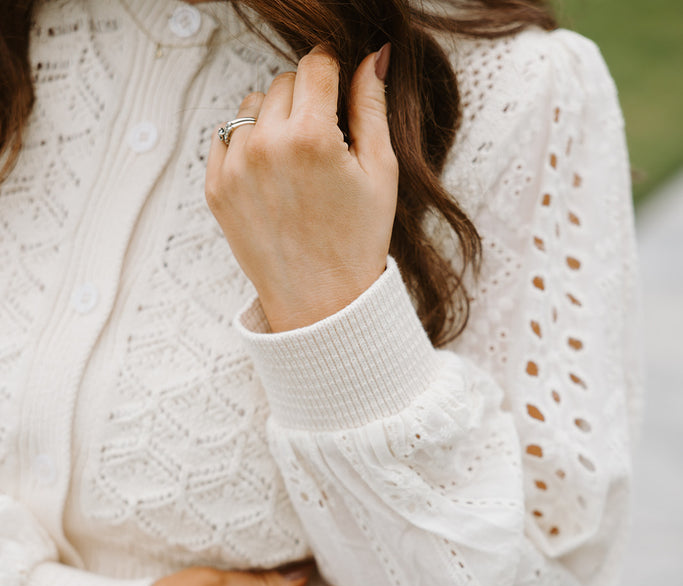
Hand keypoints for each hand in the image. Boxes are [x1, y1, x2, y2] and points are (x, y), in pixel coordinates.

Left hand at [205, 45, 397, 331]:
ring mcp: (235, 167)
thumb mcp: (380, 172)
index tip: (338, 89)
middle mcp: (266, 145)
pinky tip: (272, 176)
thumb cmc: (358, 242)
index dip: (333, 70)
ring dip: (273, 119)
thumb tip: (372, 54)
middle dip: (305, 98)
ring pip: (251, 105)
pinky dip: (247, 144)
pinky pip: (226, 136)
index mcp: (311, 137)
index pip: (316, 64)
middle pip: (284, 82)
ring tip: (296, 162)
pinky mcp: (216, 188)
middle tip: (323, 141)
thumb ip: (371, 106)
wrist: (321, 305)